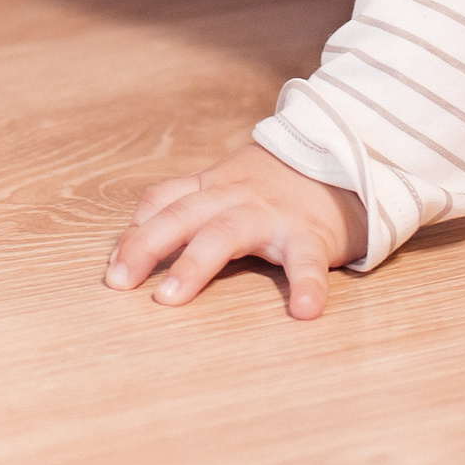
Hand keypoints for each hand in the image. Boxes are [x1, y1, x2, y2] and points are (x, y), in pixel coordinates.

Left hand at [105, 142, 366, 319]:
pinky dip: (306, 285)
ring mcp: (272, 213)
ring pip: (225, 233)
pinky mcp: (312, 232)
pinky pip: (307, 260)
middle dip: (145, 246)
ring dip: (194, 265)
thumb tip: (138, 240)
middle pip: (181, 215)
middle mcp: (235, 196)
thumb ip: (195, 202)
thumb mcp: (233, 181)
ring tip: (171, 299)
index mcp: (216, 186)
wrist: (352, 153)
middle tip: (117, 282)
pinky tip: (304, 312)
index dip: (135, 230)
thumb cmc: (285, 181)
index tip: (113, 264)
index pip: (164, 200)